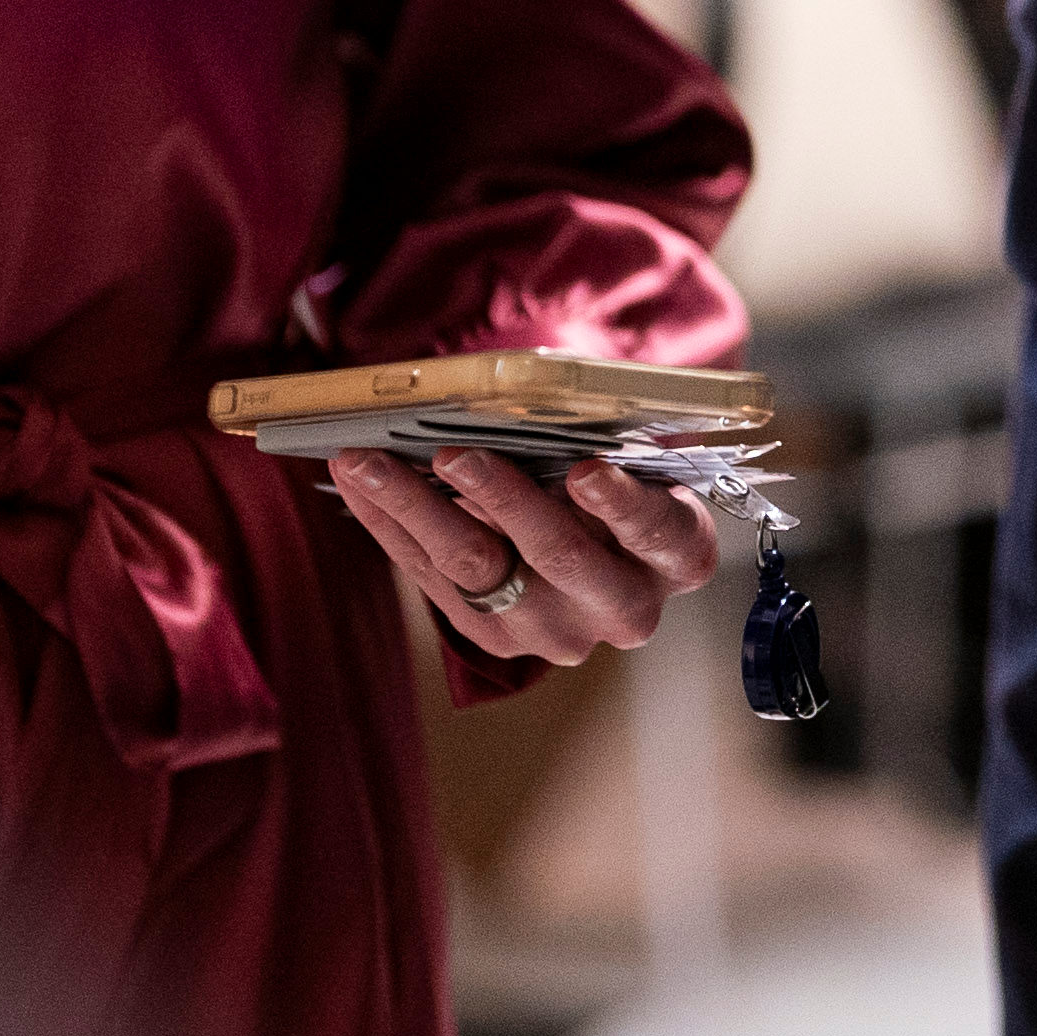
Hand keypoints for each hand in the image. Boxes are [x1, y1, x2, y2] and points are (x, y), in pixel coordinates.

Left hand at [328, 445, 715, 668]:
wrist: (594, 538)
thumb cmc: (620, 471)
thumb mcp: (633, 450)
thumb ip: (606, 433)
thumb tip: (533, 393)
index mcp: (679, 554)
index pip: (659, 532)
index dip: (622, 505)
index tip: (584, 470)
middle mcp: (626, 607)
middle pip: (560, 556)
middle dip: (503, 500)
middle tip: (453, 455)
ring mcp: (559, 633)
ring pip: (481, 572)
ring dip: (418, 509)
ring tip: (370, 463)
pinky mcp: (498, 642)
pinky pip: (434, 582)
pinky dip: (391, 525)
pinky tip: (357, 484)